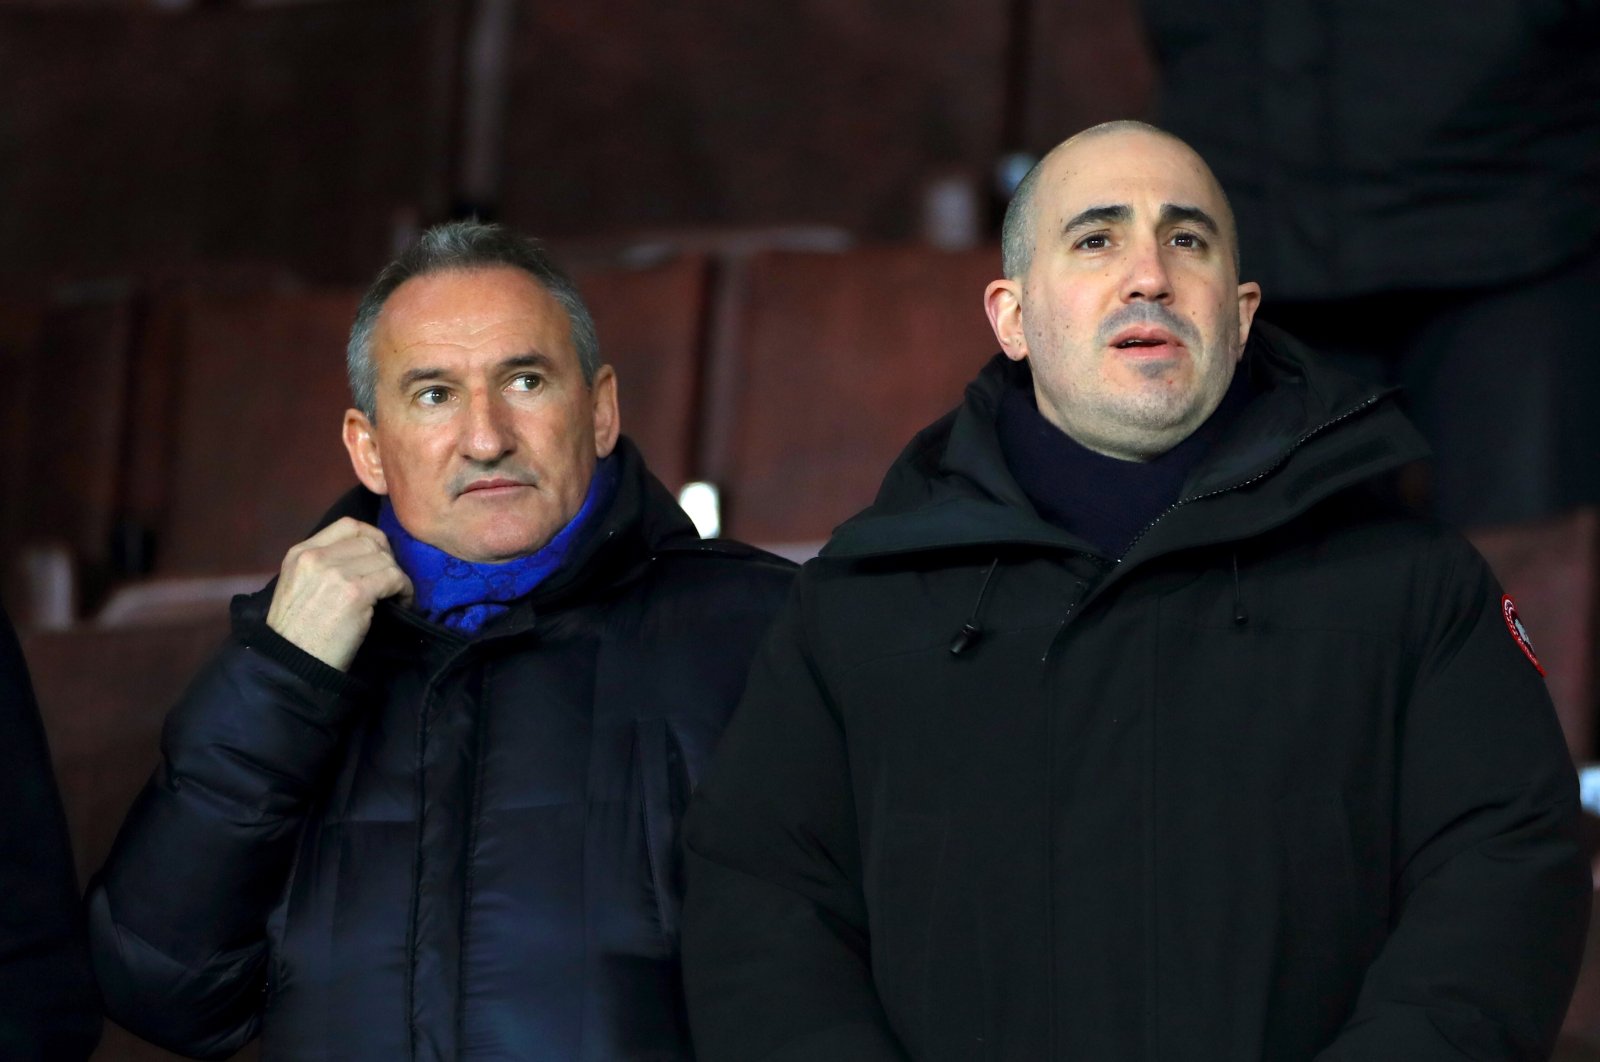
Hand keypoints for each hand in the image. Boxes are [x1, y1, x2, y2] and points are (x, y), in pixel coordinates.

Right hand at [265, 518, 413, 671]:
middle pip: (371, 541)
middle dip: (388, 559)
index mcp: (299, 553)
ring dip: (397, 577)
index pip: (348, 525)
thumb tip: (363, 556)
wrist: (292, 664)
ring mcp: (334, 572)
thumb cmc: (297, 633)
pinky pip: (394, 578)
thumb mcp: (298, 586)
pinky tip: (401, 604)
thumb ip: (323, 565)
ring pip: (385, 558)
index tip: (380, 558)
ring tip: (395, 596)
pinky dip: (404, 590)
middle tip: (391, 581)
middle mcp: (315, 557)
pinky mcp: (354, 592)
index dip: (372, 538)